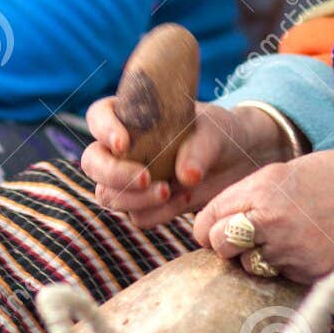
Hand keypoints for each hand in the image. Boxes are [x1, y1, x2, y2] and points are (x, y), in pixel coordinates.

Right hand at [81, 98, 294, 228]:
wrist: (240, 160)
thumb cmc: (221, 132)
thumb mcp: (215, 131)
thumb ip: (199, 148)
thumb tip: (185, 176)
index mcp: (131, 115)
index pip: (99, 116)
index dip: (103, 129)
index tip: (124, 142)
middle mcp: (124, 148)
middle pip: (93, 162)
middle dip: (114, 174)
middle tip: (147, 177)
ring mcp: (132, 178)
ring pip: (109, 195)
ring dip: (134, 199)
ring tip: (168, 192)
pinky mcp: (148, 204)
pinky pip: (138, 216)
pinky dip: (157, 213)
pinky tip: (184, 200)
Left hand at [193, 146, 333, 284]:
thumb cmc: (329, 177)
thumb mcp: (279, 172)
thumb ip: (244, 197)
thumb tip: (211, 225)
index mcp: (260, 191)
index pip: (206, 223)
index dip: (207, 228)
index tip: (215, 229)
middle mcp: (271, 222)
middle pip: (220, 247)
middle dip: (224, 245)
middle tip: (241, 238)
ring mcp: (291, 251)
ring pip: (249, 265)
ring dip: (257, 256)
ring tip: (284, 237)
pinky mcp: (309, 273)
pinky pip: (280, 275)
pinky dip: (286, 265)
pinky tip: (306, 246)